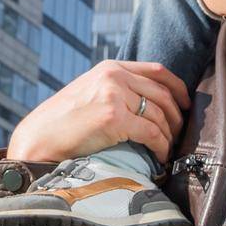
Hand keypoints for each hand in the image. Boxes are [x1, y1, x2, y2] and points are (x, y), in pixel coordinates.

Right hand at [8, 58, 191, 163]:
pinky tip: (159, 158)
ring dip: (169, 136)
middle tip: (179, 136)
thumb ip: (115, 90)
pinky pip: (152, 133)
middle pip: (163, 95)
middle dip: (177, 117)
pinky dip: (161, 148)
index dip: (178, 88)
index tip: (186, 105)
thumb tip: (148, 105)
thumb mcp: (90, 93)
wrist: (38, 138)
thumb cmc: (63, 122)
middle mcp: (114, 76)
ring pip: (160, 115)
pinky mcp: (114, 118)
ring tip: (168, 150)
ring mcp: (114, 95)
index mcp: (110, 68)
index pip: (157, 71)